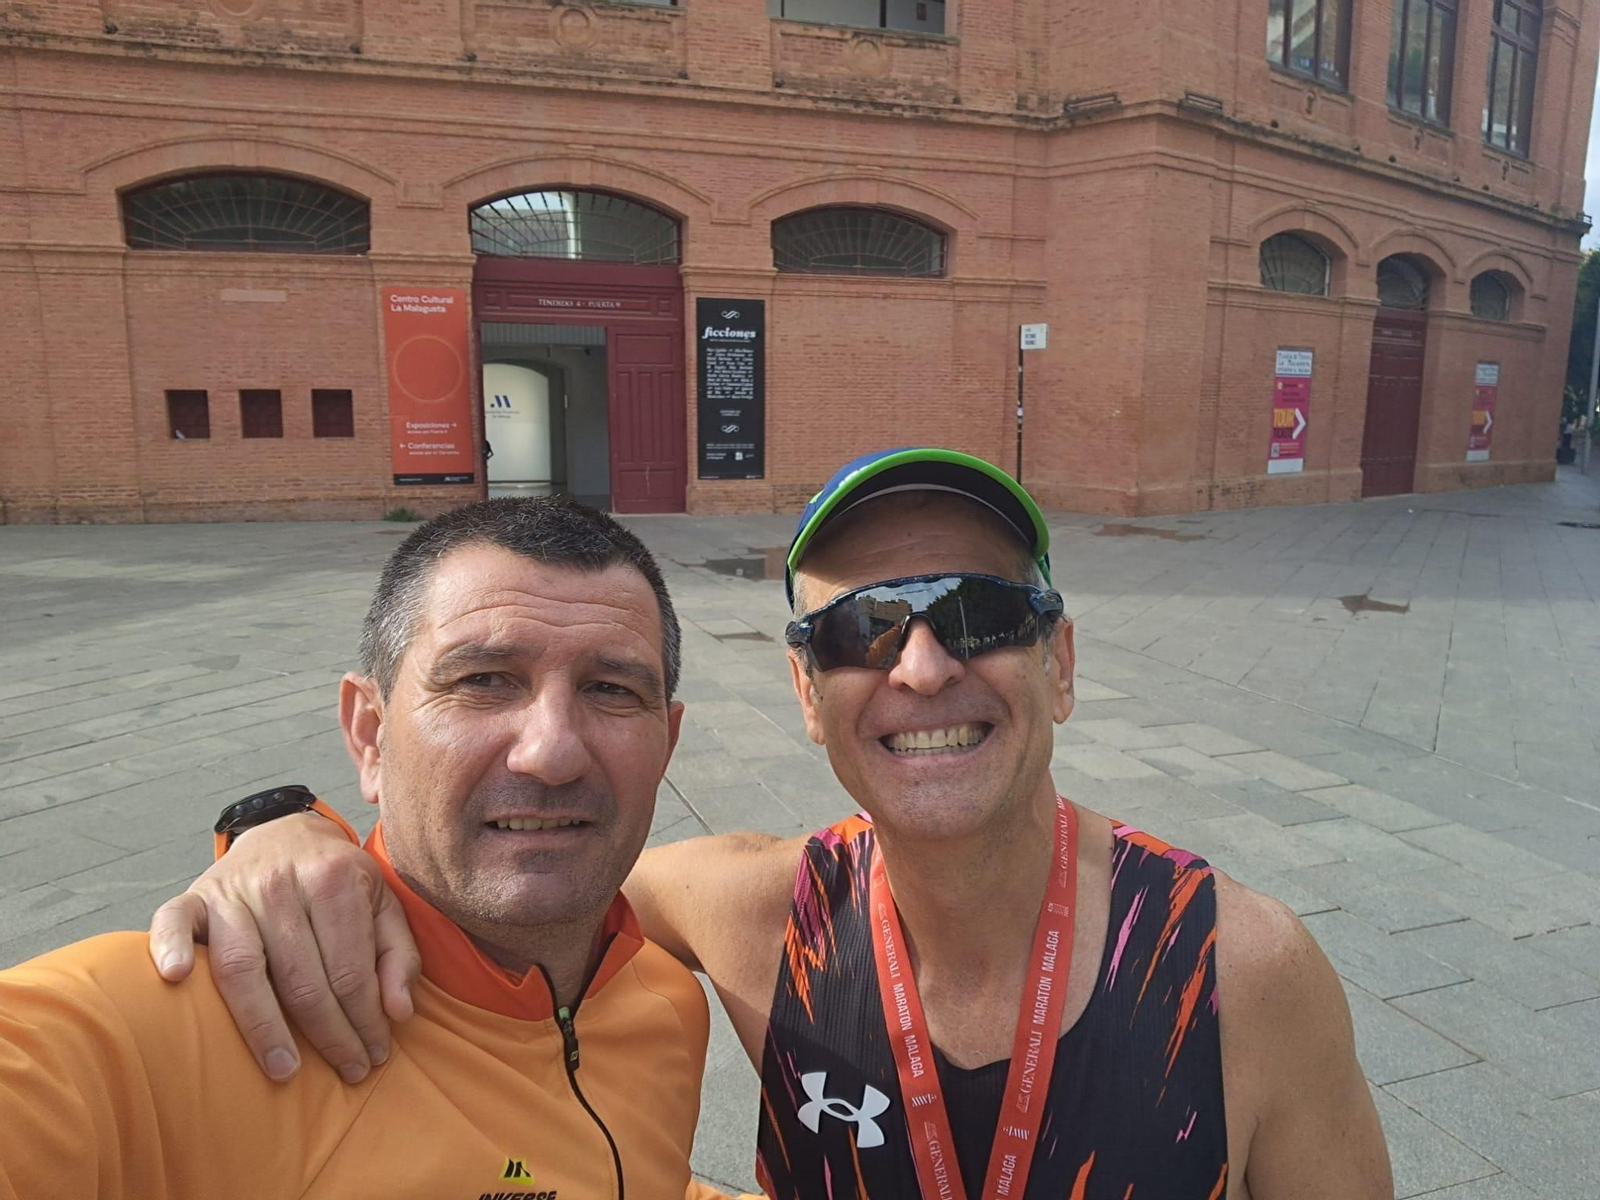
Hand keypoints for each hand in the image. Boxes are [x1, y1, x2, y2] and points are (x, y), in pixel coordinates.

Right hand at [148, 812, 420, 1083]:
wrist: (285, 832)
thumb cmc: (338, 882)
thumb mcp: (383, 905)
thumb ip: (398, 955)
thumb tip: (399, 1013)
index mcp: (334, 880)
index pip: (350, 970)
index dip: (365, 1020)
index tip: (376, 1055)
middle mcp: (282, 883)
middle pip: (302, 978)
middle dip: (329, 1035)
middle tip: (348, 1071)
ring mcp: (233, 891)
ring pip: (244, 967)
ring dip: (263, 1026)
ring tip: (285, 1070)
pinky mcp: (194, 897)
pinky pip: (173, 921)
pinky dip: (170, 947)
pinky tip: (178, 978)